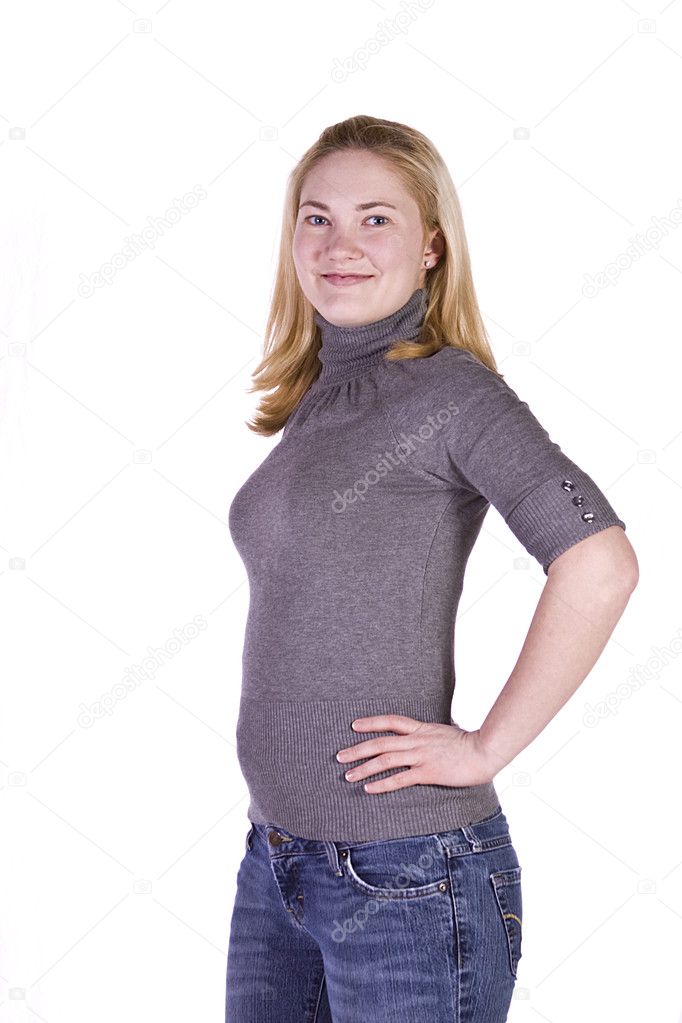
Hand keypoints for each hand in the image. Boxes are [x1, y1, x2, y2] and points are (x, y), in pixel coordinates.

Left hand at [335, 714, 501, 793]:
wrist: (485, 750)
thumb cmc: (471, 744)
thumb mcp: (447, 734)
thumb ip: (432, 736)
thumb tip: (425, 738)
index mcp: (422, 729)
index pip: (391, 721)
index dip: (371, 723)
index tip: (354, 725)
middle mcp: (417, 740)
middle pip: (380, 742)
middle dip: (358, 749)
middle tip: (340, 756)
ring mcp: (421, 756)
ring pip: (385, 760)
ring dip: (364, 768)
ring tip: (348, 775)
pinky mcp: (428, 772)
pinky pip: (400, 779)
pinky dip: (382, 784)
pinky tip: (369, 789)